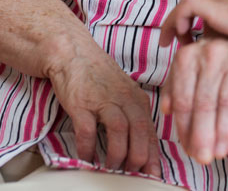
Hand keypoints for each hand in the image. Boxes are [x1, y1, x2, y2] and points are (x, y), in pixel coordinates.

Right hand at [46, 51, 160, 176]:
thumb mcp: (125, 95)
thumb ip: (134, 118)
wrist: (73, 54)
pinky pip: (87, 131)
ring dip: (116, 154)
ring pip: (119, 131)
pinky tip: (87, 158)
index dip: (154, 156)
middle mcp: (125, 99)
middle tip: (131, 173)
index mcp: (138, 99)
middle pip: (140, 131)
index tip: (153, 174)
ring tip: (111, 167)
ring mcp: (103, 100)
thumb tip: (143, 148)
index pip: (151, 131)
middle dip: (138, 158)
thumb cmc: (99, 77)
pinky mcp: (81, 103)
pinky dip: (87, 148)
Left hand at [160, 35, 227, 163]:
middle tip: (204, 157)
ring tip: (221, 151)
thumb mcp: (190, 63)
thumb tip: (168, 111)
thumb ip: (176, 86)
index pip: (184, 100)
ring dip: (224, 131)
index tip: (189, 148)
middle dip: (203, 135)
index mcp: (189, 55)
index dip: (185, 128)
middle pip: (205, 103)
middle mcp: (213, 53)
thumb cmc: (214, 52)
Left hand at [161, 0, 227, 51]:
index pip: (217, 2)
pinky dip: (177, 21)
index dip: (205, 20)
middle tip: (181, 41)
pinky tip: (178, 39)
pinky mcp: (218, 6)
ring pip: (189, 3)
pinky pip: (186, 7)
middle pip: (201, 2)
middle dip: (187, 21)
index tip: (200, 38)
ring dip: (177, 22)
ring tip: (172, 42)